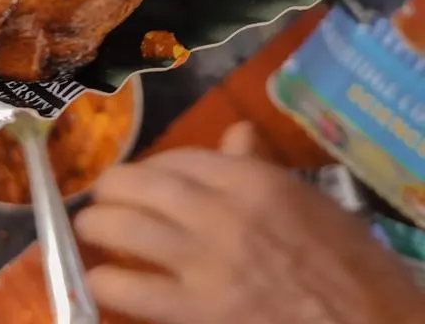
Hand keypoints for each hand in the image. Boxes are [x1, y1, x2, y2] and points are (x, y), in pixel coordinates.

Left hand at [76, 128, 424, 323]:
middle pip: (141, 185)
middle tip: (102, 195)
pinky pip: (134, 291)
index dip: (153, 164)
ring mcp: (205, 264)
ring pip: (126, 231)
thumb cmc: (351, 267)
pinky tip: (101, 281)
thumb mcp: (310, 203)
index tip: (144, 175)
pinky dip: (109, 283)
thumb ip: (260, 168)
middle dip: (113, 188)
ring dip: (98, 227)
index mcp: (250, 180)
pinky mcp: (197, 313)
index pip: (180, 158)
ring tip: (89, 229)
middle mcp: (219, 213)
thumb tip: (234, 135)